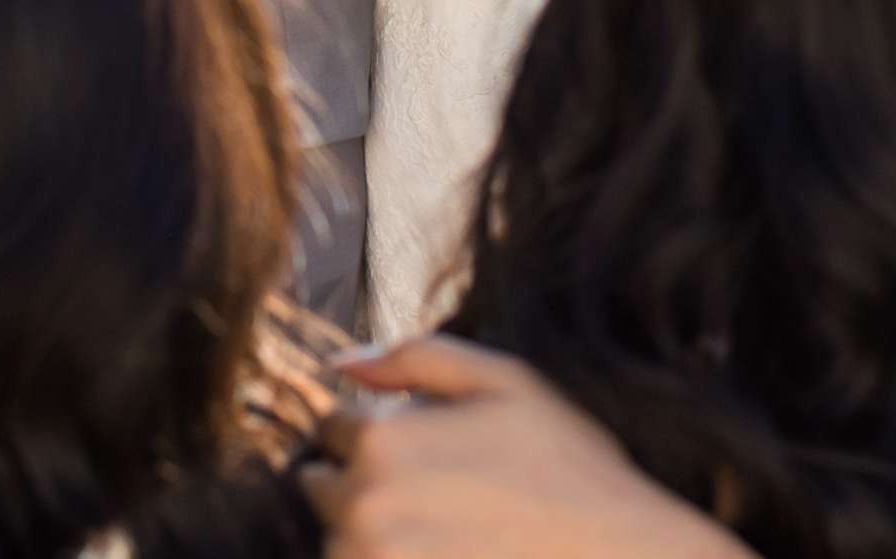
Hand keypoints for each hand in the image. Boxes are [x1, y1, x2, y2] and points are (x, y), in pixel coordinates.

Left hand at [301, 337, 755, 558]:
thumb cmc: (573, 473)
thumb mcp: (505, 382)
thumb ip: (414, 357)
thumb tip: (342, 363)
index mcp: (381, 442)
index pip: (331, 429)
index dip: (372, 433)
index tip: (420, 451)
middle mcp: (364, 508)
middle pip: (322, 488)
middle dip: (361, 485)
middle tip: (437, 499)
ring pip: (340, 544)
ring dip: (373, 537)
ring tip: (450, 535)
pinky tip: (448, 556)